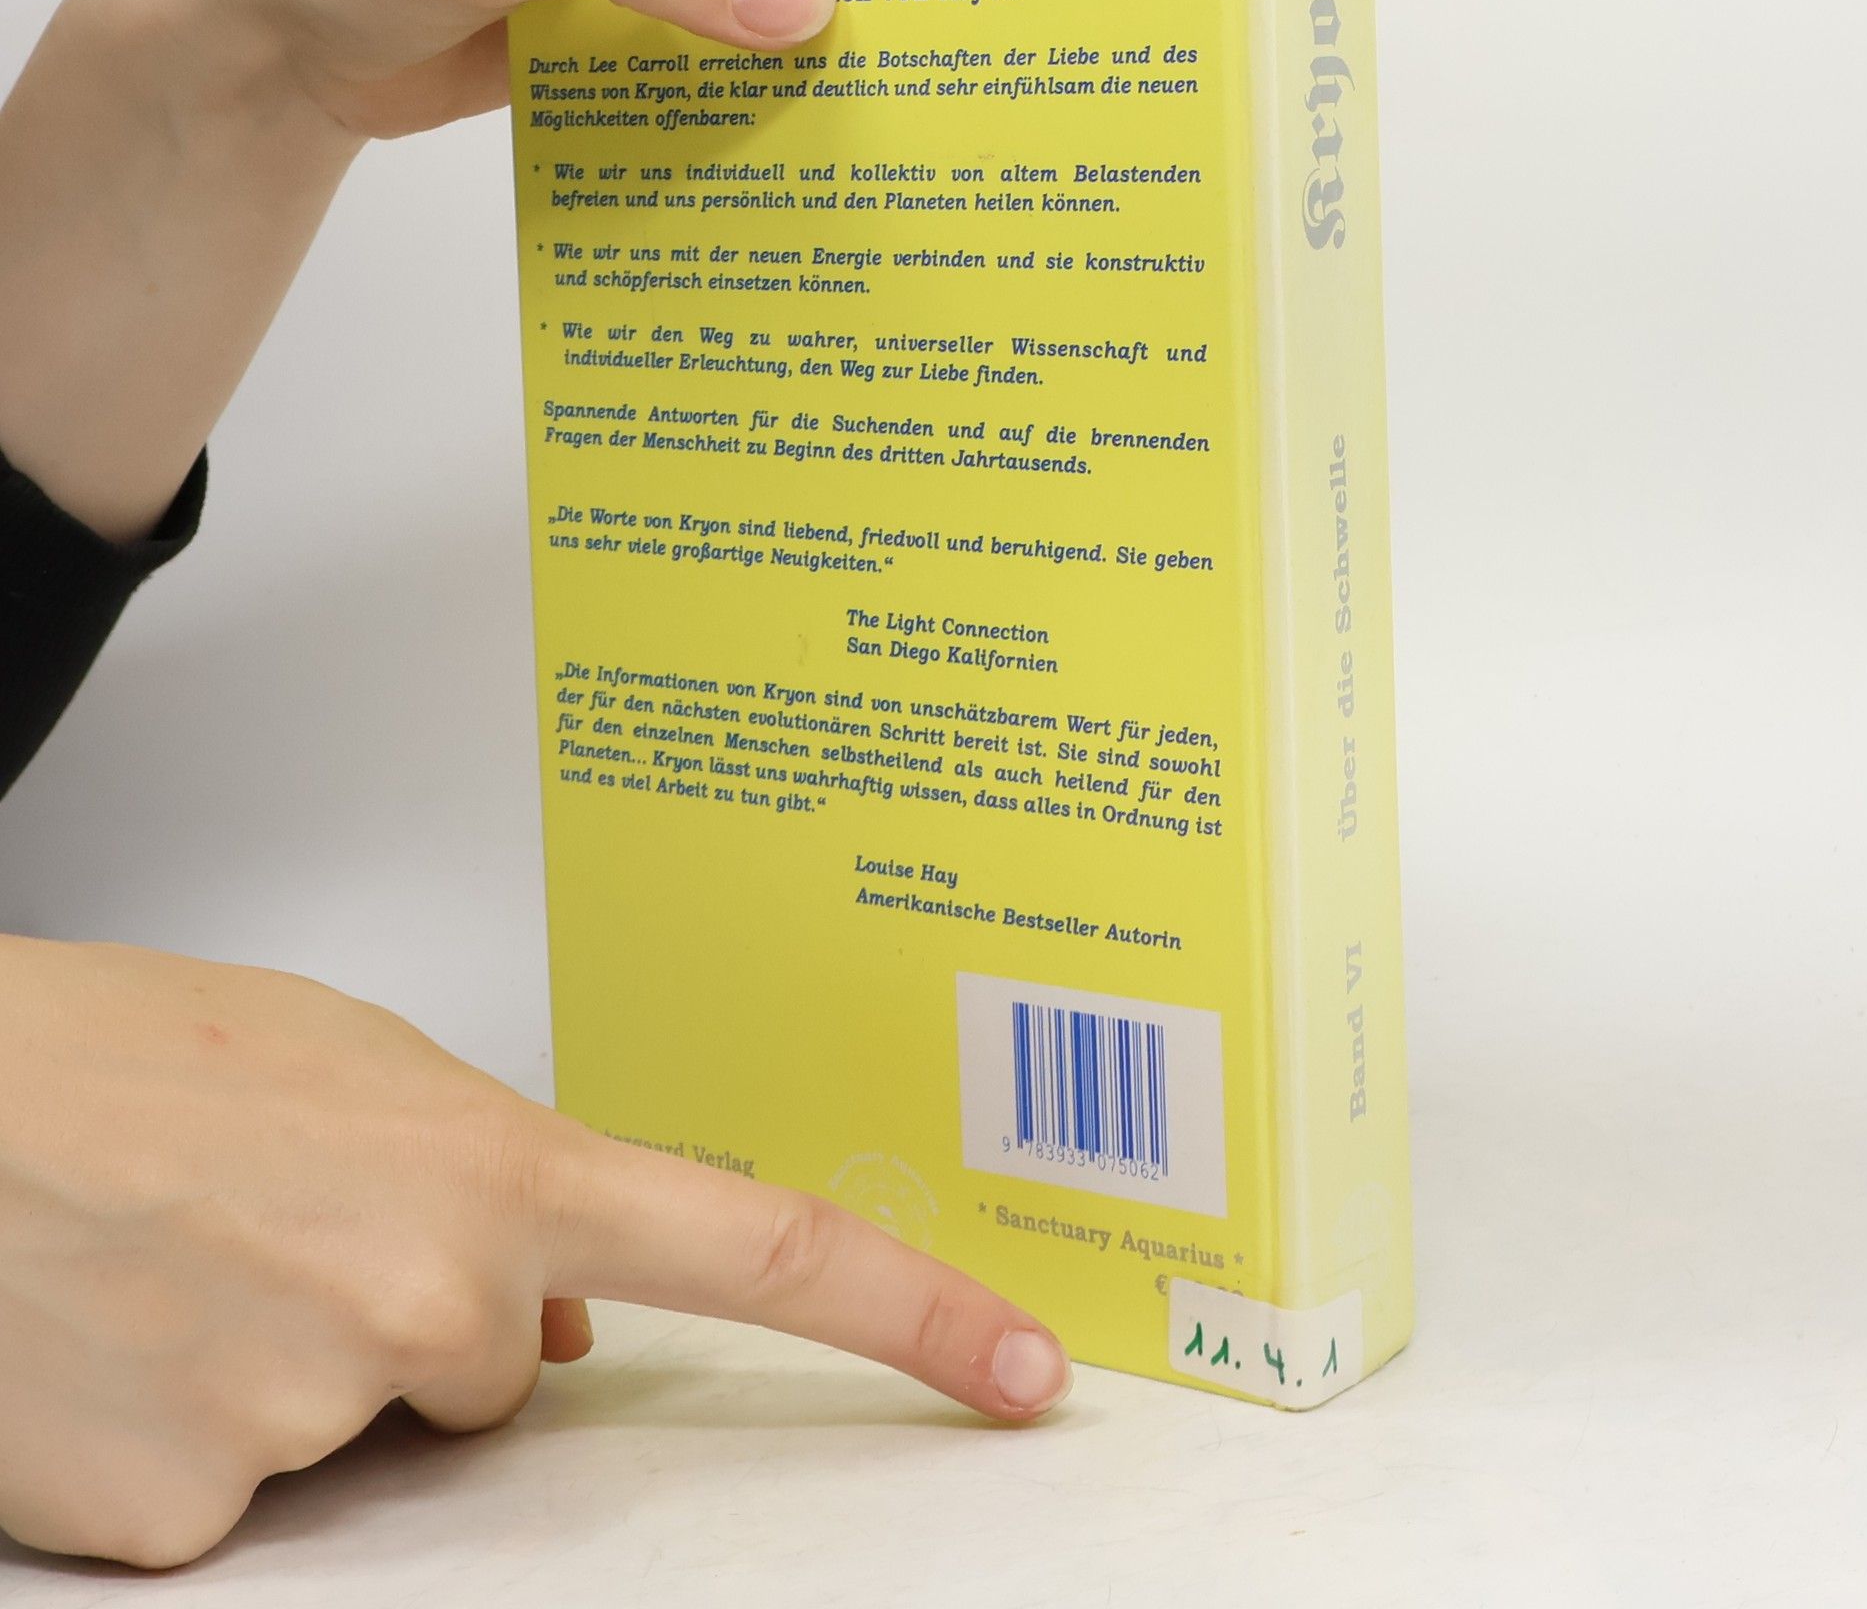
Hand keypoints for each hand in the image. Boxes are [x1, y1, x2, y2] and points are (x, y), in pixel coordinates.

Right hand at [0, 934, 1070, 1568]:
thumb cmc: (133, 1054)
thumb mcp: (354, 1065)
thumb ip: (493, 1172)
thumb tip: (566, 1311)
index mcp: (499, 1169)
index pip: (760, 1252)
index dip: (912, 1320)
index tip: (1021, 1373)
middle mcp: (431, 1304)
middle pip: (501, 1369)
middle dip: (429, 1314)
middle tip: (286, 1217)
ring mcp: (311, 1420)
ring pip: (375, 1431)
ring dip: (307, 1365)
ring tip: (194, 1259)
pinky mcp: (187, 1524)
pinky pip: (254, 1498)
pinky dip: (207, 1434)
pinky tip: (132, 1339)